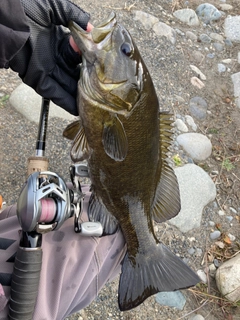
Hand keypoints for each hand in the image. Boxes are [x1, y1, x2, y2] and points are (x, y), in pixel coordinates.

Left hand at [9, 0, 91, 114]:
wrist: (5, 20)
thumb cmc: (23, 9)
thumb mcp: (52, 7)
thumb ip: (72, 15)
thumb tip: (91, 27)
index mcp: (57, 42)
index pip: (77, 55)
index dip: (89, 61)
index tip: (103, 67)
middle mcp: (53, 57)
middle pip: (73, 73)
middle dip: (86, 82)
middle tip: (102, 90)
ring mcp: (45, 69)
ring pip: (66, 85)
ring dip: (78, 95)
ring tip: (93, 103)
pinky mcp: (36, 78)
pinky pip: (53, 92)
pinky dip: (65, 101)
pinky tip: (77, 108)